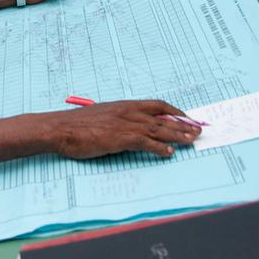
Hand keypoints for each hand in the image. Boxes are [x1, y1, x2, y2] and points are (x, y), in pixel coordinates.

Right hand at [49, 100, 200, 158]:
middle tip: (198, 131)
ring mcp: (123, 125)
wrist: (59, 128)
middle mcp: (127, 112)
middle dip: (183, 125)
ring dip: (177, 136)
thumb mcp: (101, 116)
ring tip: (192, 141)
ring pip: (157, 130)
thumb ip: (118, 120)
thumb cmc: (76, 124)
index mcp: (123, 106)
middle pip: (161, 118)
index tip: (186, 118)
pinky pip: (144, 143)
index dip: (174, 112)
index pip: (156, 105)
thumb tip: (130, 128)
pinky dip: (158, 148)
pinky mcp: (118, 139)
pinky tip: (169, 153)